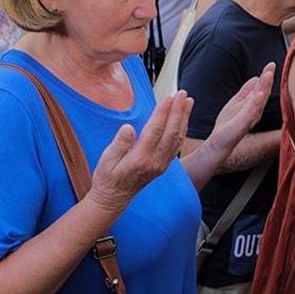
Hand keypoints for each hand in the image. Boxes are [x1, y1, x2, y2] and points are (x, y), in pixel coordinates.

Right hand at [88, 91, 192, 211]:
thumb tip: (129, 128)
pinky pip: (176, 145)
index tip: (169, 97)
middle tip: (183, 94)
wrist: (113, 200)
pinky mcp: (163, 166)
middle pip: (171, 132)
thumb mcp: (106, 161)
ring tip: (188, 102)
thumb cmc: (107, 179)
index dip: (163, 112)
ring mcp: (161, 165)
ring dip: (184, 118)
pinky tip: (183, 120)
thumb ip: (118, 144)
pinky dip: (182, 130)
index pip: (155, 130)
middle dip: (178, 111)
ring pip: (177, 138)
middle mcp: (155, 162)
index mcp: (140, 158)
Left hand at [208, 63, 275, 152]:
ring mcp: (249, 118)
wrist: (218, 142)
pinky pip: (250, 113)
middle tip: (272, 66)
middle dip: (268, 79)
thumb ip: (246, 91)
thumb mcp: (236, 102)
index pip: (261, 88)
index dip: (266, 76)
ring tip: (268, 75)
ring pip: (259, 101)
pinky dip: (255, 104)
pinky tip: (259, 95)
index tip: (271, 64)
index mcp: (253, 105)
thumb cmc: (228, 124)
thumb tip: (256, 77)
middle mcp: (254, 111)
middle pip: (263, 92)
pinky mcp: (242, 125)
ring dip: (264, 88)